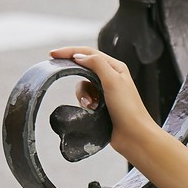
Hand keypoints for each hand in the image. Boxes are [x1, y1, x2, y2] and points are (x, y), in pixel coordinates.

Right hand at [48, 45, 155, 159]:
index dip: (70, 51)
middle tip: (58, 71)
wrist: (135, 136)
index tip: (53, 54)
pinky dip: (85, 103)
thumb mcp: (112, 80)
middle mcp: (111, 77)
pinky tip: (91, 110)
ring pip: (83, 86)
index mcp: (115, 68)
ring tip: (91, 105)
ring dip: (83, 94)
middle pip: (84, 68)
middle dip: (75, 74)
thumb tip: (78, 56)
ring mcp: (106, 92)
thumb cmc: (128, 108)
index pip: (89, 53)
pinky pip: (85, 99)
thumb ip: (96, 63)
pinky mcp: (101, 106)